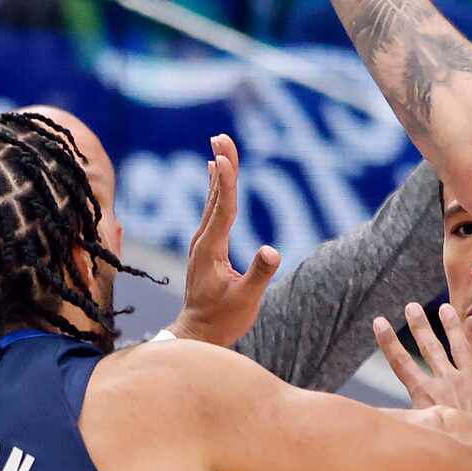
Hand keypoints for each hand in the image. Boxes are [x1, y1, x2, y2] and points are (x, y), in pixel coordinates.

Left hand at [169, 133, 280, 347]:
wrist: (198, 333)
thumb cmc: (223, 319)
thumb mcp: (246, 300)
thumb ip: (258, 274)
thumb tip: (272, 251)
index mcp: (211, 249)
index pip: (222, 208)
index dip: (225, 182)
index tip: (223, 157)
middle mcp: (202, 240)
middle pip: (214, 195)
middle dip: (221, 165)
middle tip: (221, 137)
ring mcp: (202, 243)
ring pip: (211, 200)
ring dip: (217, 172)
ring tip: (219, 146)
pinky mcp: (205, 246)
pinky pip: (212, 209)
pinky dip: (215, 188)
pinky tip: (214, 174)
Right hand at [374, 301, 471, 453]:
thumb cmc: (452, 454)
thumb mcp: (422, 437)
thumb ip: (405, 422)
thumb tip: (381, 421)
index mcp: (427, 395)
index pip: (402, 364)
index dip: (389, 342)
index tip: (379, 322)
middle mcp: (447, 382)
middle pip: (430, 349)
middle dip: (420, 326)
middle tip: (411, 307)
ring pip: (459, 346)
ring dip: (451, 326)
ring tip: (444, 308)